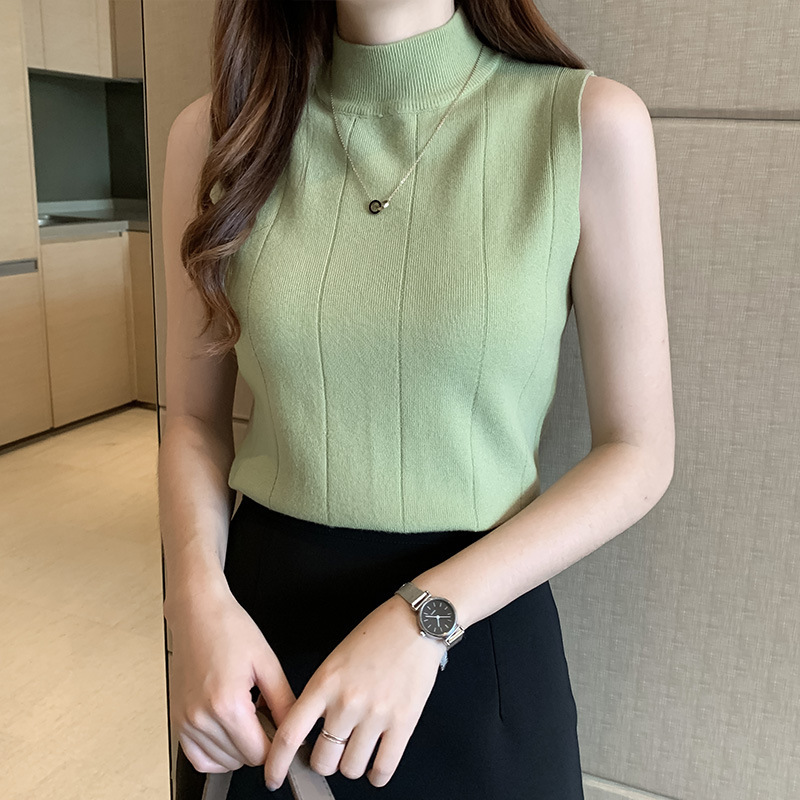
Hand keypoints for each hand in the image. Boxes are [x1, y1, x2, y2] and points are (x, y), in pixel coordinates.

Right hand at [166, 582, 297, 772]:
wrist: (197, 612)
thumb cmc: (229, 628)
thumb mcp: (267, 663)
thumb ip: (284, 702)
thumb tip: (296, 730)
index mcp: (227, 704)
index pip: (259, 753)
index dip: (277, 745)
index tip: (283, 730)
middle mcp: (201, 718)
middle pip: (241, 759)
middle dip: (260, 743)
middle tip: (265, 714)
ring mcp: (185, 721)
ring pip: (222, 762)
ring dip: (239, 748)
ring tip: (246, 716)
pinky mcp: (177, 720)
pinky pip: (198, 757)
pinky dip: (216, 753)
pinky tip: (229, 731)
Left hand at [262, 594, 444, 790]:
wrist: (416, 623)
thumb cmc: (377, 635)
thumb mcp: (335, 659)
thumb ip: (321, 694)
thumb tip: (308, 729)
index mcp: (325, 682)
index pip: (290, 734)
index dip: (277, 763)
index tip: (273, 776)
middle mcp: (347, 701)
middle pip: (322, 760)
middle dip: (324, 762)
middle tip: (331, 751)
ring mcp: (376, 714)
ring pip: (351, 769)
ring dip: (351, 766)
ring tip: (357, 750)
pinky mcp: (403, 722)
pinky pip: (383, 768)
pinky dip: (376, 774)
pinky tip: (376, 762)